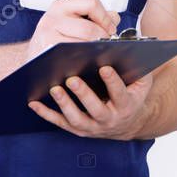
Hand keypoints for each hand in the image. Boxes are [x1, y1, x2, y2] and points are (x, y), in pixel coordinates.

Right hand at [25, 0, 118, 62]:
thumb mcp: (72, 20)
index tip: (110, 28)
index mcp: (61, 6)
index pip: (91, 2)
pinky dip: (84, 58)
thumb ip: (95, 16)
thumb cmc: (54, 37)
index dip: (105, 17)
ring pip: (83, 43)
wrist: (34, 56)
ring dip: (95, 49)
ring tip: (95, 50)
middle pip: (89, 28)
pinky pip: (74, 54)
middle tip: (105, 43)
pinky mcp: (48, 51)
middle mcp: (53, 18)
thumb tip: (114, 18)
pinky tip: (84, 58)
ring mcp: (48, 35)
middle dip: (102, 38)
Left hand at [28, 65, 153, 139]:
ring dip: (65, 104)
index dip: (113, 81)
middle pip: (96, 109)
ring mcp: (93, 126)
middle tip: (72, 79)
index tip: (104, 67)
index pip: (120, 94)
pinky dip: (46, 114)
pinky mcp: (78, 129)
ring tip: (54, 88)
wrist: (128, 123)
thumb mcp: (142, 81)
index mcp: (126, 105)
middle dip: (84, 94)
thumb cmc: (132, 94)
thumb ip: (138, 66)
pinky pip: (60, 123)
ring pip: (77, 118)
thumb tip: (128, 46)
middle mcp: (109, 119)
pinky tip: (34, 103)